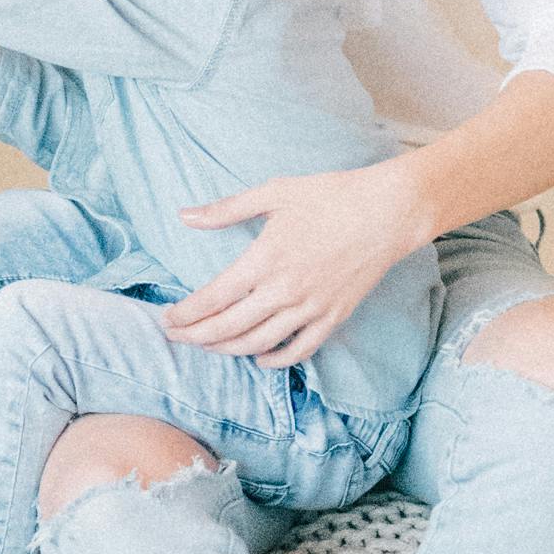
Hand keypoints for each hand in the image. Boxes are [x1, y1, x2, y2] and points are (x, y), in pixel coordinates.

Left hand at [160, 157, 430, 366]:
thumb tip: (185, 215)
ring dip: (226, 350)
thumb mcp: (274, 192)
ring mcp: (310, 308)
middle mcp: (283, 290)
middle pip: (228, 328)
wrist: (388, 212)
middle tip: (175, 337)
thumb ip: (226, 208)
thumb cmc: (330, 195)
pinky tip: (258, 358)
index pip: (212, 299)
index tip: (166, 319)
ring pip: (258, 343)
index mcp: (264, 259)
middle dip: (196, 337)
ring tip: (207, 346)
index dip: (185, 314)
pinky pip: (299, 350)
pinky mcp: (334, 317)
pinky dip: (274, 360)